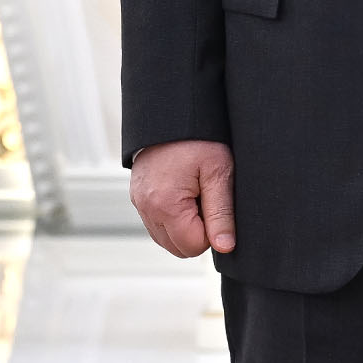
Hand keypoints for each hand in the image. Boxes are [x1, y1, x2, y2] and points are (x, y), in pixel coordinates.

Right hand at [131, 139, 236, 258]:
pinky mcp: (138, 198)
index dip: (212, 231)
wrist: (171, 114)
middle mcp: (146, 208)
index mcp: (165, 205)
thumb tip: (224, 246)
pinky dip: (172, 218)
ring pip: (166, 240)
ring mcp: (139, 203)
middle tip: (207, 199)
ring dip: (184, 227)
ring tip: (195, 195)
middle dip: (197, 232)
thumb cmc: (198, 139)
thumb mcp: (218, 172)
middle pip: (178, 248)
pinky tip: (183, 195)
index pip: (193, 246)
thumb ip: (221, 213)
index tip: (215, 203)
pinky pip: (157, 225)